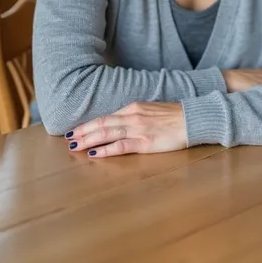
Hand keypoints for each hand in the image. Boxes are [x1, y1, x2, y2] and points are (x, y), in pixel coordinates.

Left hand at [65, 102, 186, 157]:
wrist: (193, 118)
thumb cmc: (175, 116)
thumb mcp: (151, 110)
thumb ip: (136, 116)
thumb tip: (121, 123)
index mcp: (134, 108)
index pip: (105, 117)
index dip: (88, 124)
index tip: (76, 131)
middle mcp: (132, 116)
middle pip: (101, 124)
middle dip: (83, 132)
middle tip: (68, 139)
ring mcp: (137, 129)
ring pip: (106, 133)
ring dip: (88, 140)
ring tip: (74, 146)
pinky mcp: (145, 142)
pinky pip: (120, 146)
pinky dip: (104, 150)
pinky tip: (93, 154)